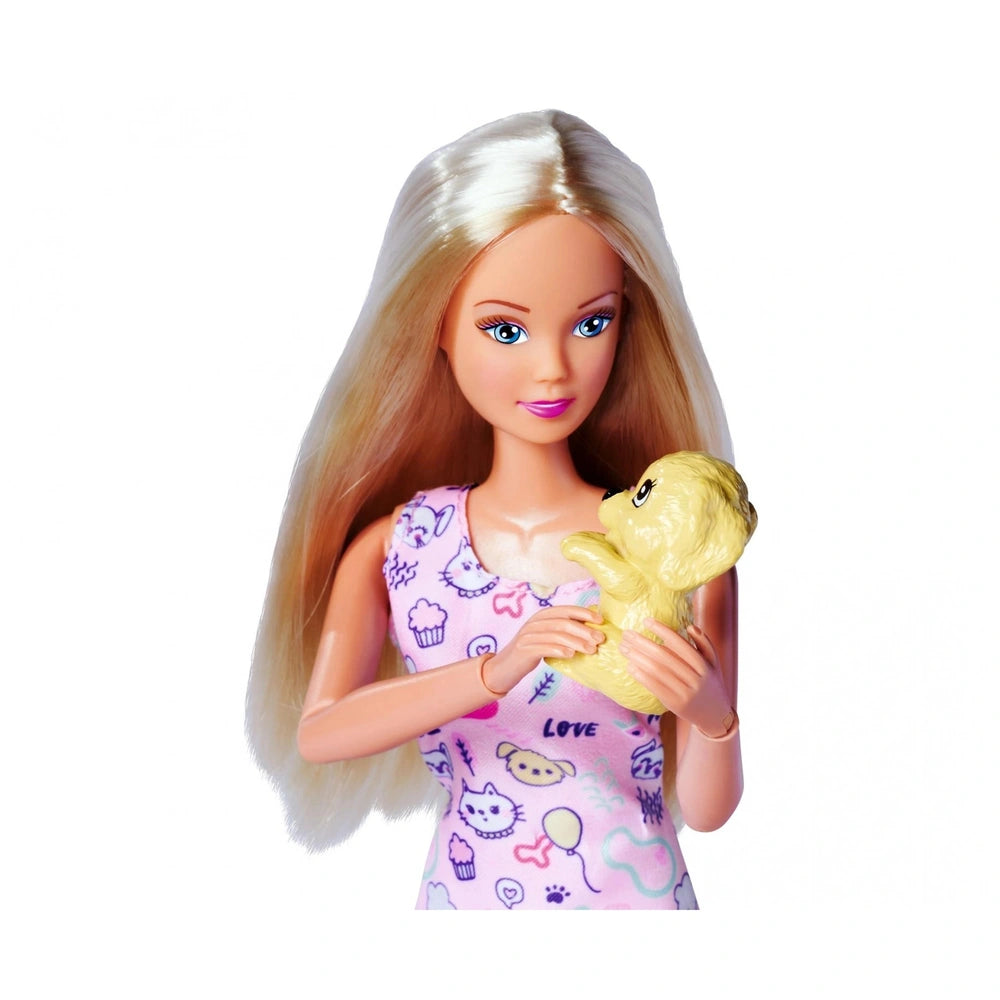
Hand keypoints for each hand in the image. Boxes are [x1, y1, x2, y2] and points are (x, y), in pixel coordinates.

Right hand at [486, 605, 603, 693]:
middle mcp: (534, 622)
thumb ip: (562, 631)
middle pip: (563, 623)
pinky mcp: (524, 649)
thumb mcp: (546, 637)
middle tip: (599, 639)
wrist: (505, 667)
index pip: (566, 610)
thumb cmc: (531, 652)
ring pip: (556, 635)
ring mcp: (528, 635)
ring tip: (591, 650)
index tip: (600, 620)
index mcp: (542, 616)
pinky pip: (544, 647)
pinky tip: (571, 655)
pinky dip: (559, 650)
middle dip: (584, 630)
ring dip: (576, 642)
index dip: (584, 613)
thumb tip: (591, 629)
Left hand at [619, 620, 731, 736]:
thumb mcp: (713, 663)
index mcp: (704, 665)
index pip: (680, 644)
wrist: (715, 714)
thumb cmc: (709, 683)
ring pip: (657, 671)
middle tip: (627, 633)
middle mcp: (696, 679)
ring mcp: (685, 693)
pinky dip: (640, 675)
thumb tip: (690, 626)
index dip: (662, 631)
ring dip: (637, 657)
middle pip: (664, 656)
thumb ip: (704, 643)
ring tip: (624, 647)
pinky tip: (629, 666)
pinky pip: (654, 687)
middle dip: (642, 643)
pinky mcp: (675, 704)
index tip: (645, 621)